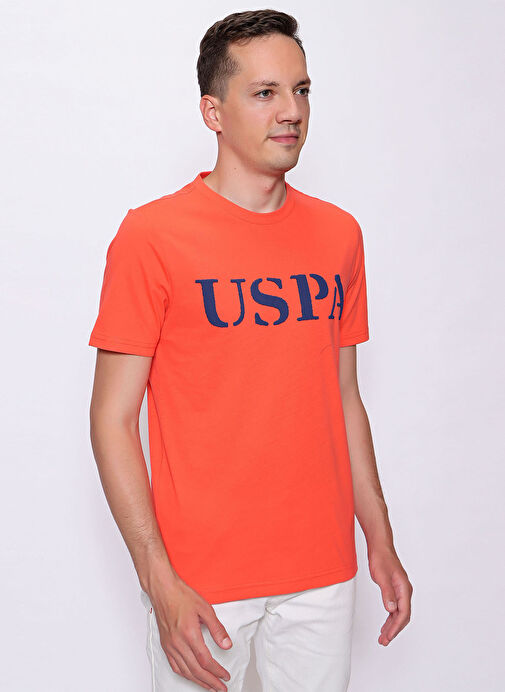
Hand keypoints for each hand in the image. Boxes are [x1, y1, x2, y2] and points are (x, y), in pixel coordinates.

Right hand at [149, 576, 232, 690]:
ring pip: (185, 671)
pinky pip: (175, 666)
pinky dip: (185, 675)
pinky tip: (191, 676)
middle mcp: (178, 643)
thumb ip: (217, 628)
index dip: (217, 671)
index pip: (205, 660)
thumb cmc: (182, 596)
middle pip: (196, 670)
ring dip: (198, 682)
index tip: (225, 676)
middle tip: (221, 688)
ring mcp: (170, 645)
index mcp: (189, 634)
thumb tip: (227, 644)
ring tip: (209, 686)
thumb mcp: (205, 608)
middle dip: (210, 682)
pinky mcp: (165, 645)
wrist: (163, 590)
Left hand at [368, 545, 412, 645]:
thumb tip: (391, 610)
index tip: (387, 637)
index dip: (395, 627)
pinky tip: (385, 624)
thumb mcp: (381, 577)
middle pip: (403, 616)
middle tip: (384, 641)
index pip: (403, 613)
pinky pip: (396, 608)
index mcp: (404, 588)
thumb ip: (387, 593)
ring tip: (383, 637)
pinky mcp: (395, 589)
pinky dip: (390, 618)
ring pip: (399, 613)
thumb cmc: (381, 559)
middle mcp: (405, 591)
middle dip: (394, 630)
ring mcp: (401, 590)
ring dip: (392, 626)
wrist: (380, 547)